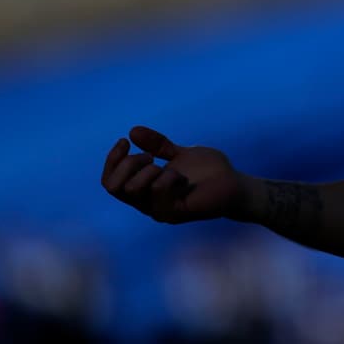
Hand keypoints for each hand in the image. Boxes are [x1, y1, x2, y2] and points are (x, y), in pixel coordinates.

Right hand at [101, 126, 247, 223]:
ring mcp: (159, 210)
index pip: (109, 182)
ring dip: (148, 170)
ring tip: (170, 167)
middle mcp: (146, 204)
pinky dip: (166, 177)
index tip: (125, 141)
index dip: (112, 160)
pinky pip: (157, 193)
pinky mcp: (175, 213)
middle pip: (114, 187)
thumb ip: (157, 145)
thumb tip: (132, 131)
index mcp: (143, 191)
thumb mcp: (179, 153)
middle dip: (129, 164)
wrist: (234, 183)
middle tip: (151, 157)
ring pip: (132, 190)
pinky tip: (181, 177)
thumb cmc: (207, 170)